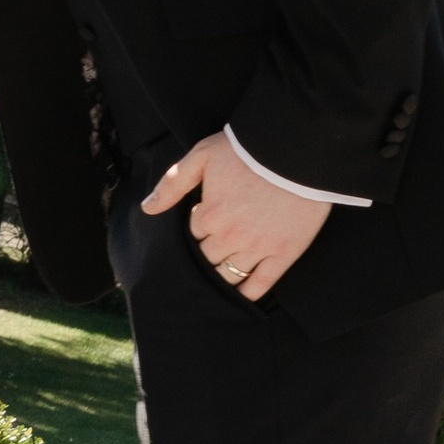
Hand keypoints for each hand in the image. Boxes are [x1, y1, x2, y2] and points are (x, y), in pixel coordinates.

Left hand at [142, 132, 330, 301]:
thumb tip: (148, 208)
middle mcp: (231, 237)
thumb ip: (173, 183)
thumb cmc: (247, 148)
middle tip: (216, 246)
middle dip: (208, 253)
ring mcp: (258, 248)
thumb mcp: (202, 155)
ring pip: (229, 275)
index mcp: (210, 215)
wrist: (295, 147)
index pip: (194, 234)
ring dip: (222, 276)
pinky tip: (240, 296)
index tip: (210, 218)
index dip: (201, 226)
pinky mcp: (284, 253)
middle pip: (208, 259)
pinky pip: (261, 284)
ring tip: (222, 273)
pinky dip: (248, 294)